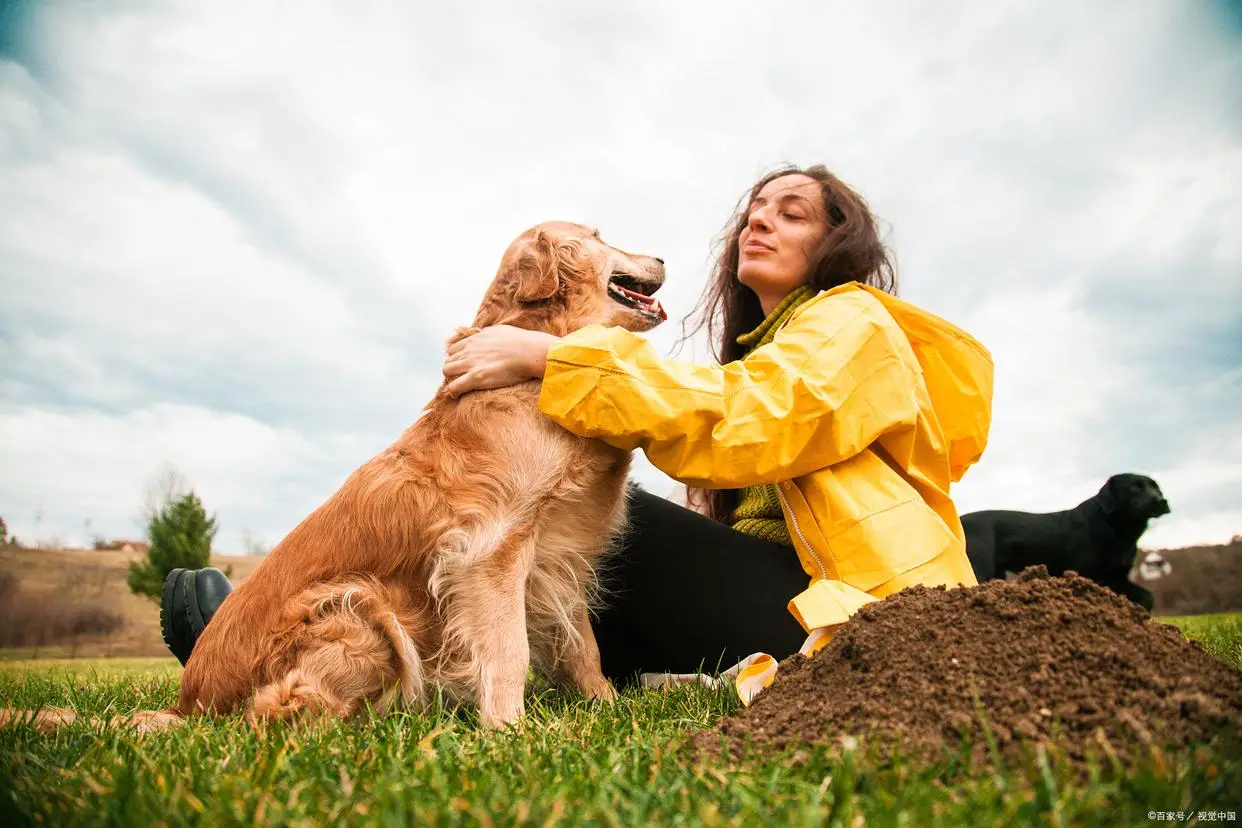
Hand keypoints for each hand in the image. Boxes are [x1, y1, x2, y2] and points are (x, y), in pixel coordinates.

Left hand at [442, 325, 557, 397]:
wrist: (530, 351)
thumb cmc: (521, 342)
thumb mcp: (500, 331)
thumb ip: (488, 334)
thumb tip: (484, 335)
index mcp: (475, 339)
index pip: (453, 349)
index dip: (456, 359)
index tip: (463, 366)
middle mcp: (469, 349)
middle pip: (448, 360)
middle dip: (453, 369)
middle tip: (462, 378)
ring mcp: (471, 363)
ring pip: (447, 371)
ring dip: (452, 378)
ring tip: (461, 385)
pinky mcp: (476, 377)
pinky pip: (454, 386)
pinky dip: (453, 391)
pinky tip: (458, 394)